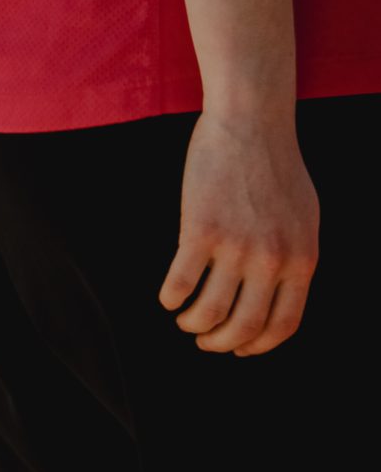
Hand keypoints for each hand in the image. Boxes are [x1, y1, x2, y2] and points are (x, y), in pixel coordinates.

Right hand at [158, 107, 318, 355]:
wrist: (250, 123)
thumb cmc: (276, 164)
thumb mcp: (305, 218)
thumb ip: (294, 256)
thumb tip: (279, 291)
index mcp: (301, 261)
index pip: (282, 325)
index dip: (258, 345)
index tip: (239, 348)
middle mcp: (271, 261)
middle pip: (244, 327)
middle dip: (220, 343)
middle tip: (205, 341)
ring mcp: (235, 246)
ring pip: (209, 311)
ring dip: (193, 325)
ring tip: (184, 320)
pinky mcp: (200, 229)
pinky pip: (181, 281)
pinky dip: (171, 298)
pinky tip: (167, 297)